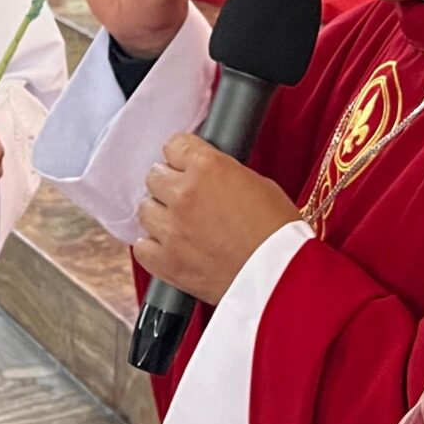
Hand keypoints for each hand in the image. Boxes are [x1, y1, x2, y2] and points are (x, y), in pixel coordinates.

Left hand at [134, 136, 300, 305]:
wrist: (281, 278)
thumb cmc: (279, 234)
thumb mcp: (260, 185)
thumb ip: (225, 175)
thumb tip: (211, 177)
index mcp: (208, 167)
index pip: (174, 145)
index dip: (182, 155)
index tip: (185, 162)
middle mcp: (184, 194)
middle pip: (155, 176)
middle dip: (170, 183)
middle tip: (187, 195)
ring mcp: (171, 229)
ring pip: (145, 209)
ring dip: (160, 213)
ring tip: (179, 222)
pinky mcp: (167, 262)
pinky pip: (142, 246)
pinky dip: (153, 245)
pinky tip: (170, 246)